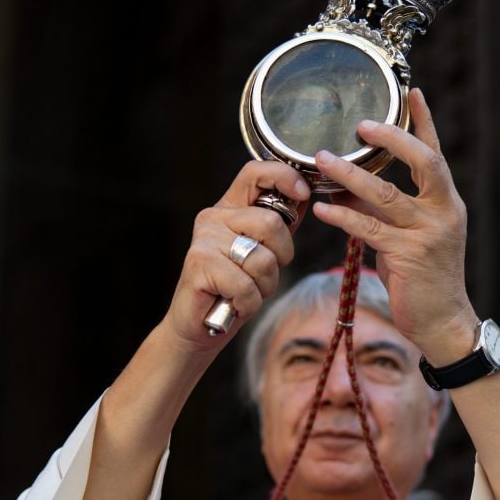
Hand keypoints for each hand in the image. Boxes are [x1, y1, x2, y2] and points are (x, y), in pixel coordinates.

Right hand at [164, 161, 310, 354]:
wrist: (196, 326)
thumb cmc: (232, 289)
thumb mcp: (261, 252)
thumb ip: (277, 227)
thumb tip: (302, 197)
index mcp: (229, 208)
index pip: (255, 173)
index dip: (283, 176)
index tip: (303, 193)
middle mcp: (213, 217)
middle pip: (271, 224)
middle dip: (281, 257)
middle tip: (262, 276)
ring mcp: (204, 240)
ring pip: (262, 259)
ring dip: (264, 286)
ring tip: (244, 292)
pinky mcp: (198, 265)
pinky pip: (246, 285)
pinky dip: (248, 303)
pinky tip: (233, 304)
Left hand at [312, 89, 478, 363]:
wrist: (444, 322)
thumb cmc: (424, 279)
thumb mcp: (409, 236)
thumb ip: (384, 210)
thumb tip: (345, 186)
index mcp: (446, 203)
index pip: (435, 153)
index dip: (424, 121)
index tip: (411, 90)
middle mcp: (444, 212)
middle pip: (423, 162)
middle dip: (392, 139)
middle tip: (361, 125)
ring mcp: (429, 233)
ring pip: (387, 195)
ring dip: (350, 176)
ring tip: (321, 161)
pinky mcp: (409, 256)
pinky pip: (370, 229)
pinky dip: (344, 216)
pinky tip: (323, 209)